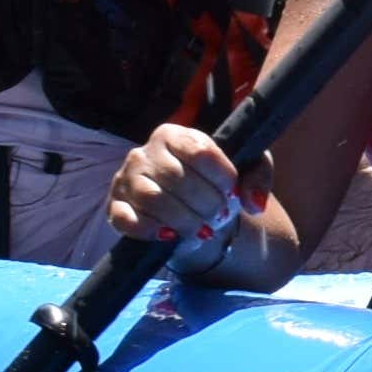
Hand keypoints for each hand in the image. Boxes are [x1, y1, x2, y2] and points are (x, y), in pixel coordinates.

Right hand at [103, 124, 259, 247]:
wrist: (187, 206)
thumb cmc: (214, 181)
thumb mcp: (244, 169)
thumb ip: (257, 178)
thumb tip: (254, 203)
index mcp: (175, 135)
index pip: (199, 152)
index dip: (221, 177)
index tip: (233, 193)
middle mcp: (145, 152)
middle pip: (176, 178)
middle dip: (206, 204)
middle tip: (220, 217)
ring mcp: (125, 179)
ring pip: (152, 198)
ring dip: (183, 220)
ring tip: (203, 230)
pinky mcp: (114, 207)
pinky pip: (126, 219)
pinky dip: (150, 230)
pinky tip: (170, 236)